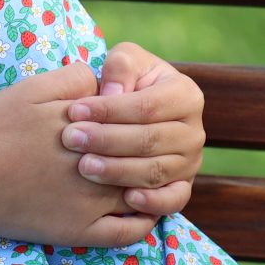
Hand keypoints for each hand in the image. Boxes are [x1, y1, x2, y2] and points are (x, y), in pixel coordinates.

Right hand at [0, 60, 157, 249]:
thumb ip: (76, 78)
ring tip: (153, 177)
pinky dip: (143, 222)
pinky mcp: (80, 231)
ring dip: (152, 185)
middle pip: (145, 160)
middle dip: (152, 152)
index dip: (141, 119)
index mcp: (94, 132)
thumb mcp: (34, 89)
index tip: (138, 117)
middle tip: (155, 147)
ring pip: (143, 196)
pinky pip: (127, 233)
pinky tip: (144, 211)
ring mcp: (92, 204)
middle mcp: (100, 168)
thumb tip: (104, 81)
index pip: (137, 124)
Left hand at [60, 41, 204, 217]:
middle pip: (149, 140)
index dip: (109, 110)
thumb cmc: (128, 82)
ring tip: (83, 166)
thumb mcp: (126, 61)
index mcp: (186, 95)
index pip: (146, 106)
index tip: (74, 111)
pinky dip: (152, 202)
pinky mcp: (182, 187)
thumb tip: (112, 94)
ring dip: (117, 171)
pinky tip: (125, 199)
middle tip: (71, 139)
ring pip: (155, 171)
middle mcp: (194, 131)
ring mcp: (190, 162)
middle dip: (106, 141)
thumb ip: (120, 68)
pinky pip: (173, 200)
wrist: (138, 111)